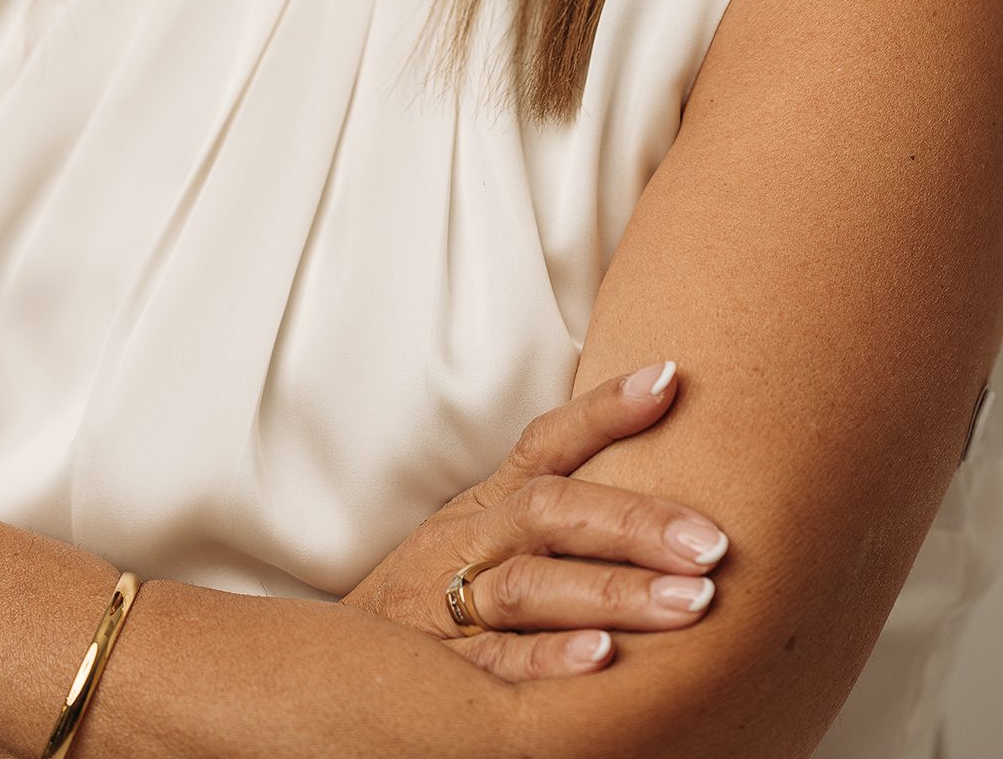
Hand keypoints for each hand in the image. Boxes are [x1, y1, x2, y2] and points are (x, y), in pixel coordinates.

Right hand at [343, 361, 729, 682]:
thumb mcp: (478, 539)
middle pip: (549, 510)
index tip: (670, 379)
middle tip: (714, 543)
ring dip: (614, 592)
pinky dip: (549, 659)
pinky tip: (605, 659)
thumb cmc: (432, 597)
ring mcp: (451, 604)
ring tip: (691, 603)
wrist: (337, 668)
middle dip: (634, 520)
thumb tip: (650, 468)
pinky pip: (498, 663)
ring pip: (532, 586)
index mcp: (485, 508)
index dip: (604, 408)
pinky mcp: (443, 672)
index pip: (545, 444)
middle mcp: (469, 543)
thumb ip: (550, 516)